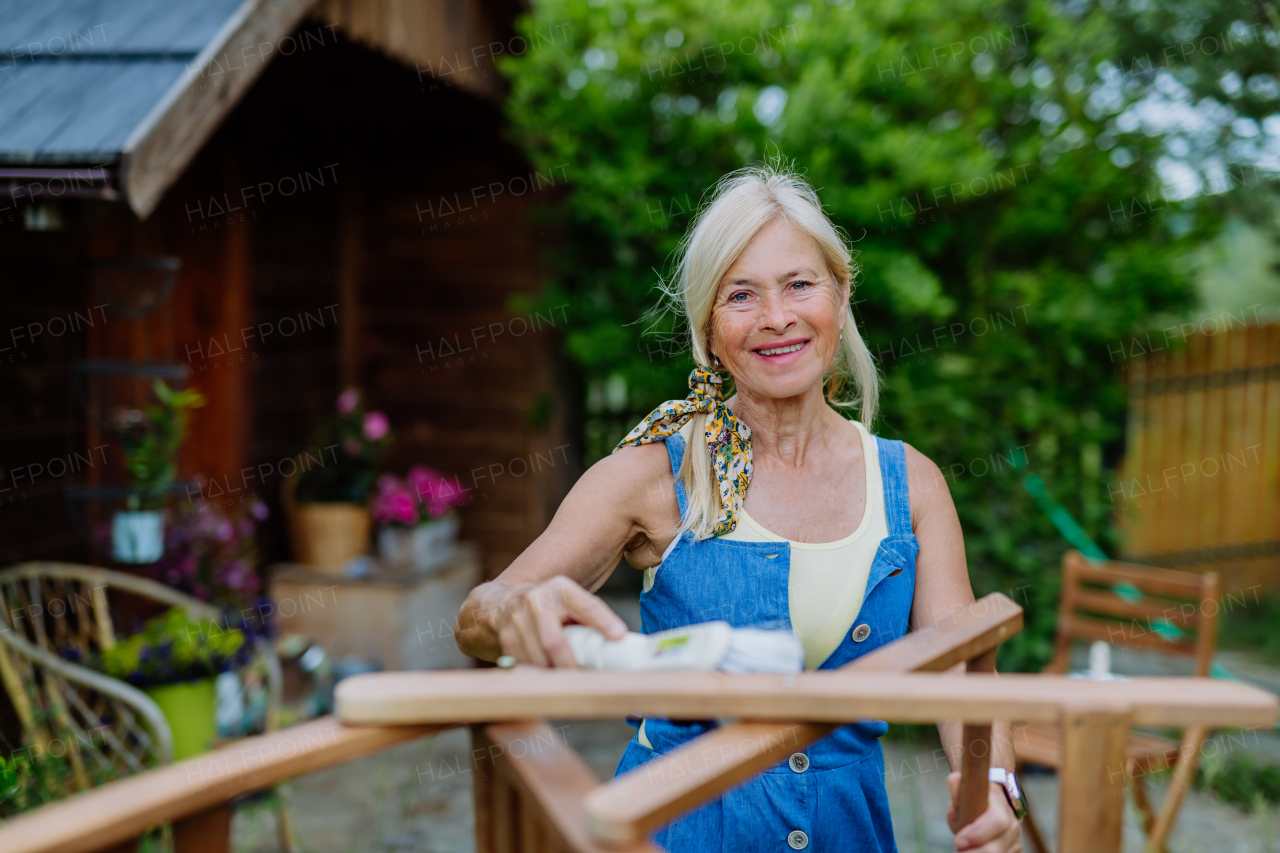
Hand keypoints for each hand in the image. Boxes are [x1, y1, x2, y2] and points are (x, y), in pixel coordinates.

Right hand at [477, 575, 628, 666]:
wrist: (500, 603)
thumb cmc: (548, 607)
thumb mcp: (568, 602)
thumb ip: (589, 618)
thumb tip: (619, 644)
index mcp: (561, 589)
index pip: (586, 605)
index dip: (603, 621)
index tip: (619, 636)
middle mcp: (537, 599)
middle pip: (554, 641)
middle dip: (570, 665)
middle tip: (584, 680)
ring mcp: (517, 618)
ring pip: (538, 659)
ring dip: (553, 674)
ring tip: (567, 682)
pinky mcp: (505, 637)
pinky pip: (524, 665)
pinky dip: (538, 675)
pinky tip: (546, 677)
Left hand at [946, 775, 1022, 851]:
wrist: (992, 806)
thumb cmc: (974, 801)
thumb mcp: (964, 795)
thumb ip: (958, 790)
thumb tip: (955, 778)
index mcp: (1000, 804)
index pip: (996, 820)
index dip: (978, 833)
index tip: (958, 841)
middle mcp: (1013, 823)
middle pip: (997, 847)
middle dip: (975, 852)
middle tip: (957, 852)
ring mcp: (1016, 839)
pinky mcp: (1016, 850)